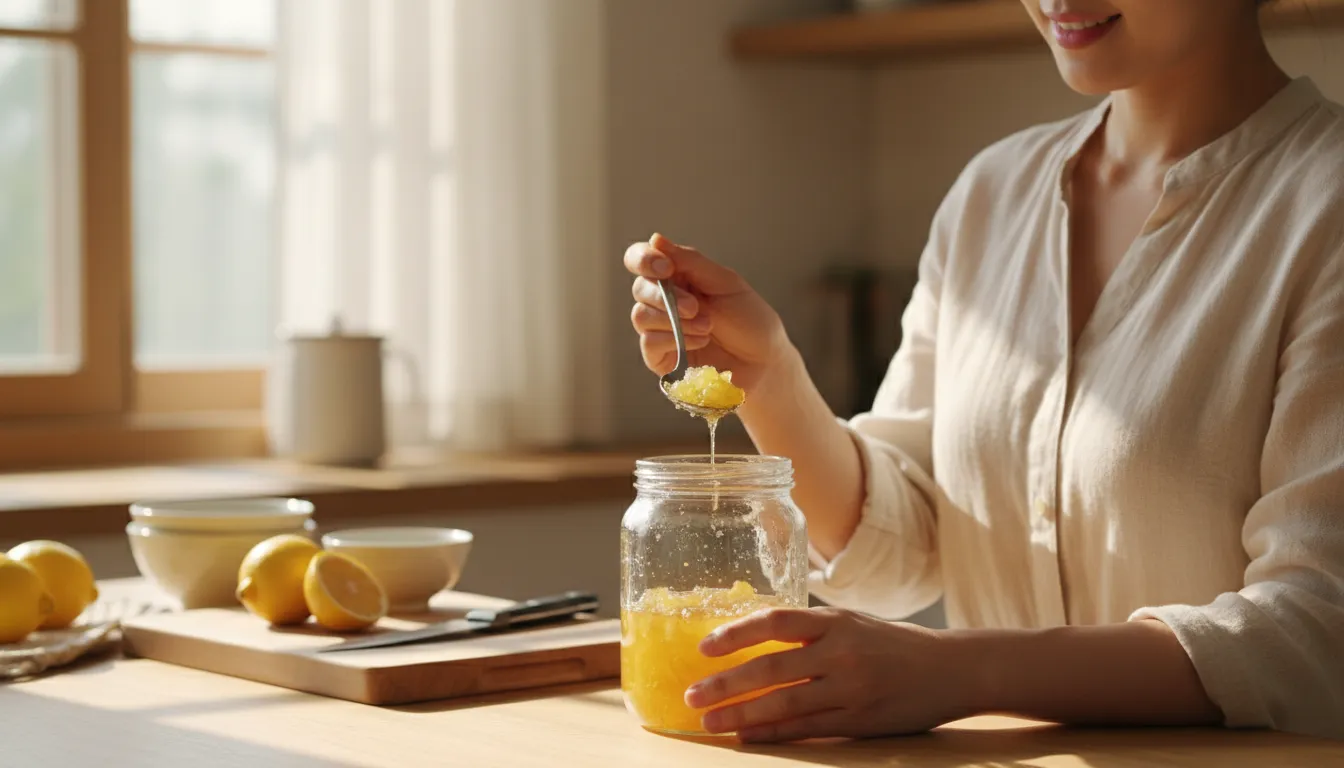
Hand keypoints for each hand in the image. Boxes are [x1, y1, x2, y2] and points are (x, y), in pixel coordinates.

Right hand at [625, 233, 790, 394]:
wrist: (765, 362)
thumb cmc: (750, 320)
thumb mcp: (725, 284)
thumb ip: (690, 262)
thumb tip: (655, 239)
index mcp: (678, 276)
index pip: (641, 259)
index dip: (643, 259)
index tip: (665, 268)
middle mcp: (664, 301)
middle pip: (640, 288)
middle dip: (666, 297)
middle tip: (696, 307)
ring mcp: (660, 330)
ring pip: (641, 316)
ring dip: (675, 321)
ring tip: (707, 327)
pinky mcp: (661, 358)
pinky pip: (649, 344)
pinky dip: (675, 340)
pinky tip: (700, 342)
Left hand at [684, 607, 972, 742]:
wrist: (952, 669)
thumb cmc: (896, 643)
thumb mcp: (854, 622)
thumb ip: (812, 629)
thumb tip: (755, 637)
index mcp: (836, 622)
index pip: (775, 622)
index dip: (736, 634)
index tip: (704, 647)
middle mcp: (840, 653)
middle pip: (771, 668)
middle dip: (726, 684)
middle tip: (691, 695)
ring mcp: (849, 690)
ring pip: (784, 704)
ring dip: (741, 715)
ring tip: (709, 721)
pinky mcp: (859, 722)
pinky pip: (807, 729)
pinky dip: (773, 734)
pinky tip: (747, 737)